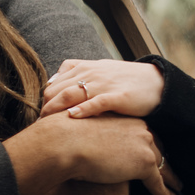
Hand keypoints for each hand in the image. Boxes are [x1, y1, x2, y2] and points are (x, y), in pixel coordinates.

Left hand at [41, 58, 163, 119]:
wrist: (157, 83)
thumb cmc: (125, 80)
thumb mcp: (99, 71)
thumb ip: (75, 73)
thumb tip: (51, 82)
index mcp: (84, 68)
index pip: (54, 83)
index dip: (44, 101)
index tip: (39, 118)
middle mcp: (91, 73)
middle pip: (58, 89)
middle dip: (45, 108)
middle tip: (37, 126)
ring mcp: (105, 84)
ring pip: (72, 93)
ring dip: (55, 109)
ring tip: (46, 123)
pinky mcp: (119, 96)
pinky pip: (97, 102)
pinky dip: (83, 109)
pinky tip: (72, 117)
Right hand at [52, 111, 177, 194]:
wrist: (64, 142)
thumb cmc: (65, 137)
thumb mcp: (85, 131)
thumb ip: (96, 137)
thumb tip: (90, 146)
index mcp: (127, 120)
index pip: (145, 136)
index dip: (152, 147)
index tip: (156, 157)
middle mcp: (140, 129)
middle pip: (158, 149)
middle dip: (165, 161)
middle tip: (173, 173)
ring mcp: (144, 145)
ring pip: (163, 165)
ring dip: (171, 177)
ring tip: (176, 187)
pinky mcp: (144, 164)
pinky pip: (158, 182)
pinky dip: (165, 192)